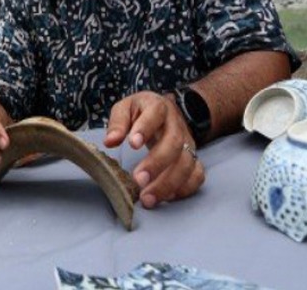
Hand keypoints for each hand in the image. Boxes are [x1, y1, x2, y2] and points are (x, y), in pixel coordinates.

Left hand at [104, 91, 204, 208]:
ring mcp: (188, 142)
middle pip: (174, 143)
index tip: (132, 145)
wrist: (166, 112)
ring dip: (168, 183)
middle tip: (139, 180)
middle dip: (157, 164)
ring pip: (186, 162)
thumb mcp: (126, 108)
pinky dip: (185, 188)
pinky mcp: (193, 158)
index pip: (155, 114)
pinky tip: (167, 198)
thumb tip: (110, 141)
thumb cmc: (141, 112)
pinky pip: (197, 175)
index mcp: (158, 107)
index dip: (144, 129)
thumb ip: (118, 123)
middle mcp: (176, 125)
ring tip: (148, 198)